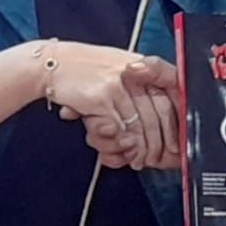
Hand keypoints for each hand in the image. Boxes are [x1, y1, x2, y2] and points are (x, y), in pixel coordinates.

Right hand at [57, 52, 179, 169]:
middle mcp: (134, 75)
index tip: (174, 147)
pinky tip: (120, 151)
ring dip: (138, 149)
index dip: (172, 128)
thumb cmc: (82, 72)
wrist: (51, 64)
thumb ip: (134, 91)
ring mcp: (119, 86)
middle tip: (154, 160)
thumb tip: (147, 124)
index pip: (167, 101)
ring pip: (137, 127)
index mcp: (141, 67)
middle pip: (155, 117)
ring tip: (136, 160)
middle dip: (156, 144)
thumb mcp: (115, 72)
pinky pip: (117, 128)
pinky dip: (119, 144)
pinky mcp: (103, 98)